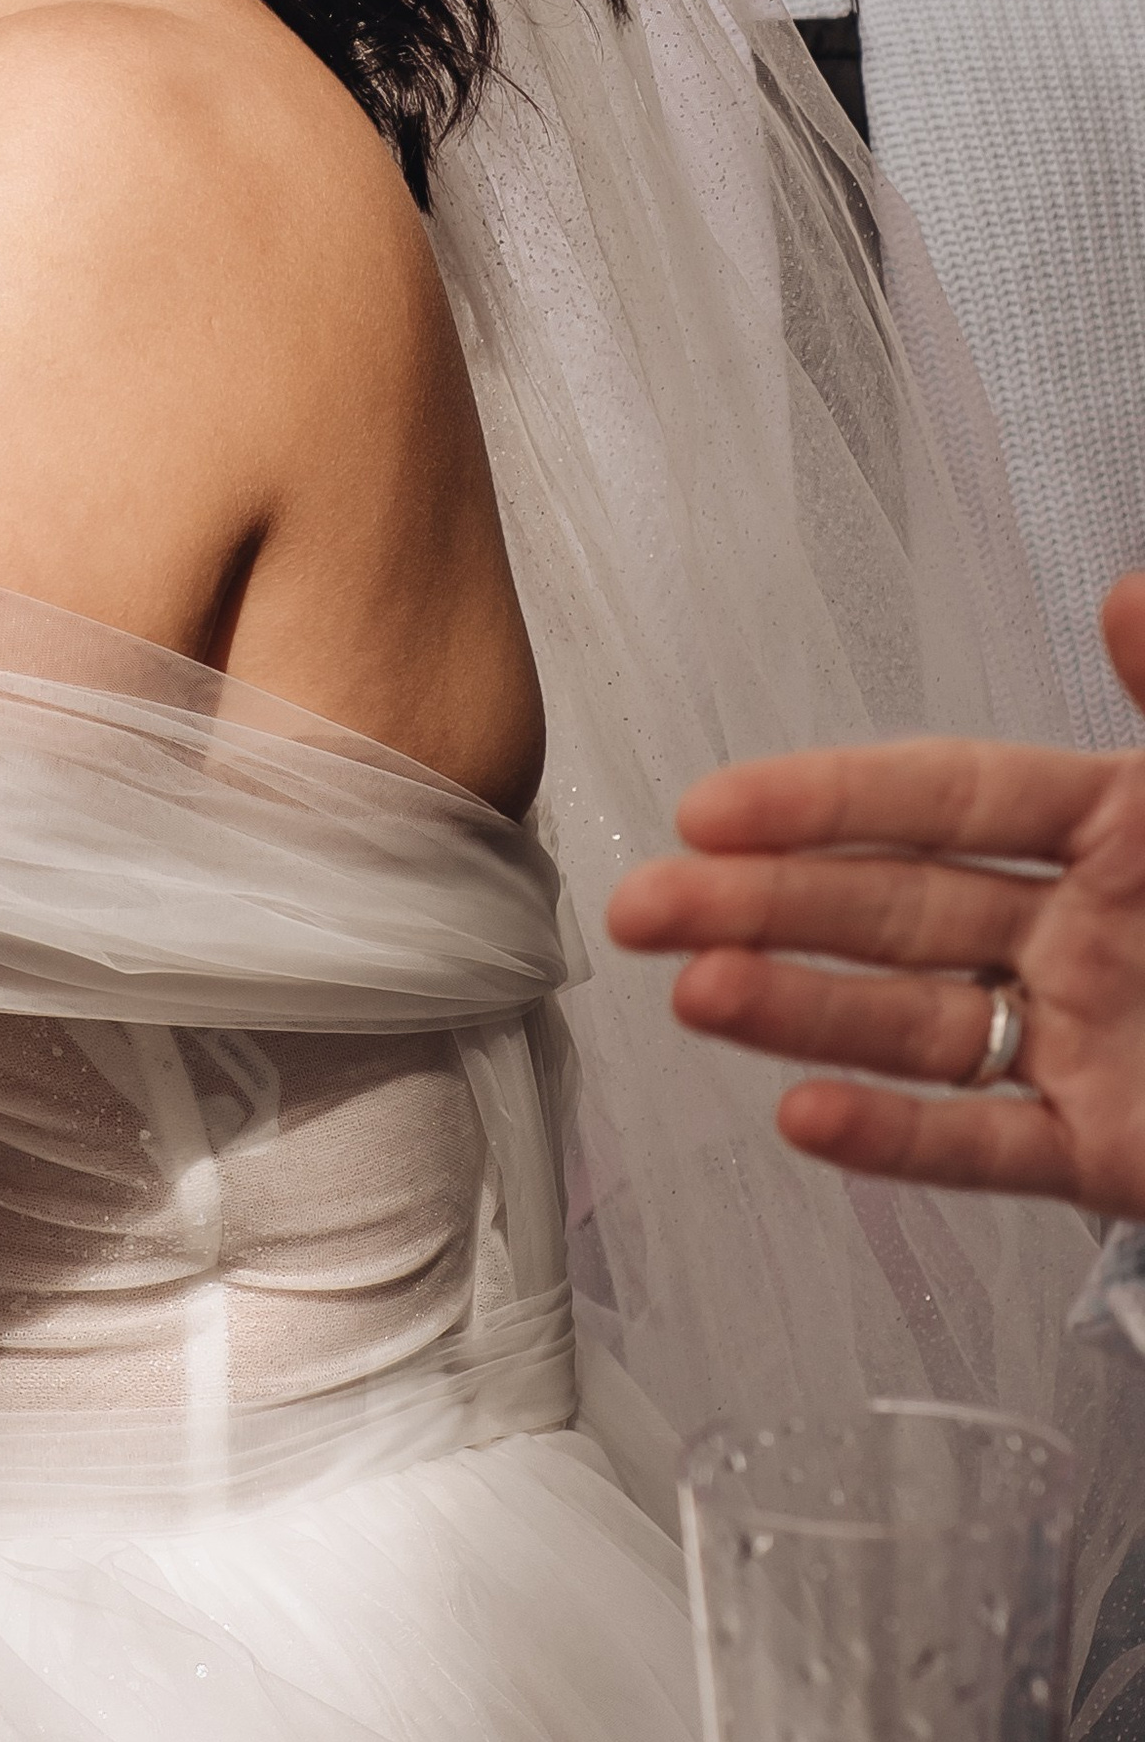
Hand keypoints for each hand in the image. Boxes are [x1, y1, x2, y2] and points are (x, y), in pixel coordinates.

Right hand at [606, 577, 1144, 1214]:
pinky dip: (895, 1139)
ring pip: (913, 1023)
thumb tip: (1127, 586)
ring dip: (798, 1011)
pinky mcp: (1112, 1154)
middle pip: (895, 909)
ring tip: (696, 998)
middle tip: (644, 905)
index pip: (941, 799)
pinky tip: (804, 1120)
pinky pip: (985, 1146)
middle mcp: (1086, 932)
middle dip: (761, 903)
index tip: (713, 804)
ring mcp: (1090, 1044)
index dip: (823, 801)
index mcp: (1120, 825)